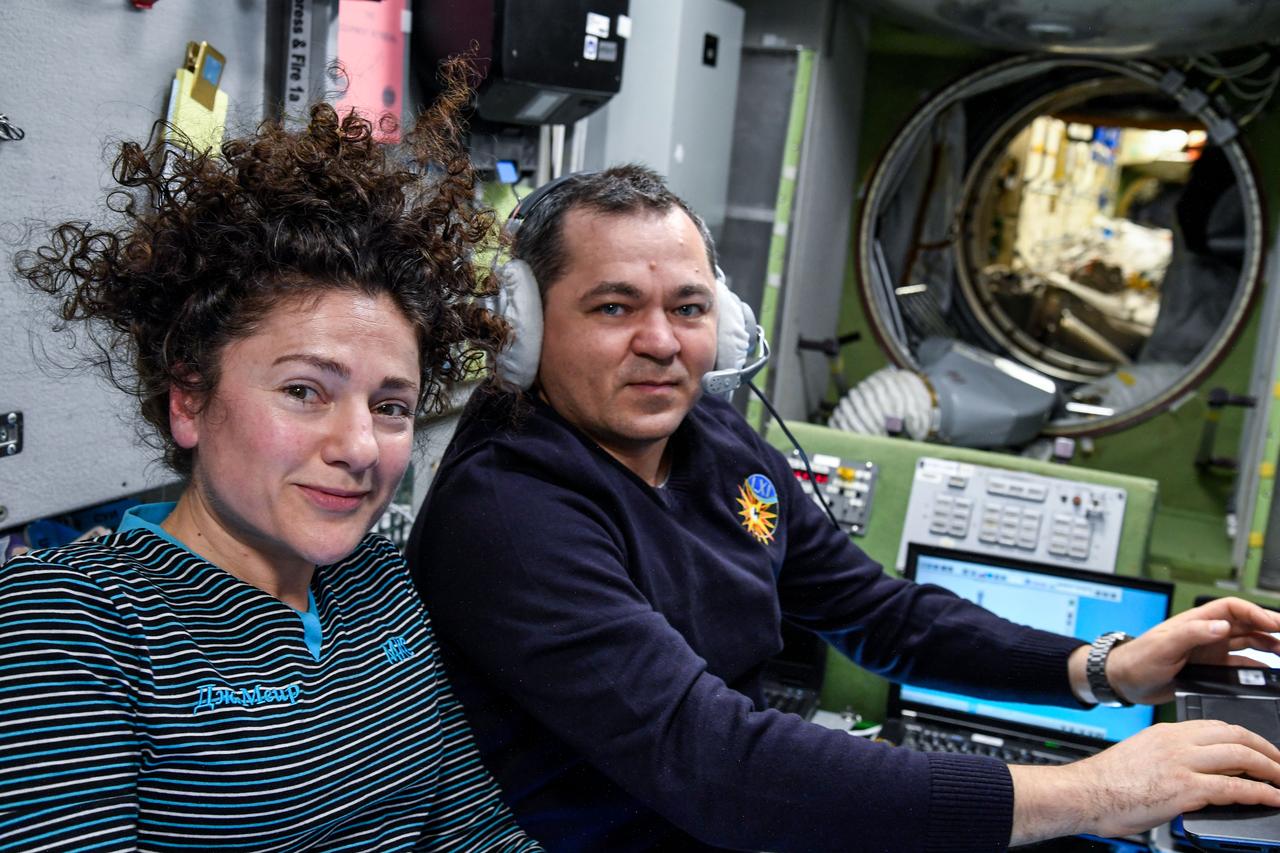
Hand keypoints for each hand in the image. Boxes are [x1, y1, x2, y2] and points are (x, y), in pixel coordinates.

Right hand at [1010, 719, 1279, 844]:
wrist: (1082, 793)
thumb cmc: (1105, 784)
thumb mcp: (1141, 758)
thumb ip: (1170, 759)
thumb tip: (1196, 775)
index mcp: (1166, 732)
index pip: (1218, 726)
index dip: (1248, 738)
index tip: (1261, 750)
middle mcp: (1176, 742)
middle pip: (1237, 736)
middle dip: (1268, 751)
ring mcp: (1181, 764)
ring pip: (1242, 757)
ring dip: (1272, 770)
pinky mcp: (1184, 788)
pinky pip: (1235, 788)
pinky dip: (1262, 793)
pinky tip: (1274, 798)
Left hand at [1085, 597, 1279, 704]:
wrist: (1125, 681)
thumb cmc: (1138, 659)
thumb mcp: (1163, 645)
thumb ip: (1191, 634)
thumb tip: (1221, 626)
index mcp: (1196, 621)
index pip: (1233, 608)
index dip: (1256, 612)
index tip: (1276, 624)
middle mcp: (1206, 633)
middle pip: (1246, 624)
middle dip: (1270, 628)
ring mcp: (1210, 650)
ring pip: (1248, 643)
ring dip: (1268, 646)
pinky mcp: (1210, 668)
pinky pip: (1240, 666)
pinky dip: (1257, 668)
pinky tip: (1270, 674)